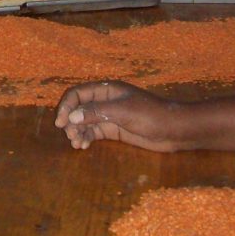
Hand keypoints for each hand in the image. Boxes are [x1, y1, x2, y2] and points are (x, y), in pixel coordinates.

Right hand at [55, 80, 185, 151]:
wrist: (174, 130)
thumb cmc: (150, 115)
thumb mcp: (122, 112)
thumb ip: (96, 113)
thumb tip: (71, 117)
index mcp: (106, 90)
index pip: (78, 94)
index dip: (67, 106)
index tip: (60, 123)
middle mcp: (105, 101)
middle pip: (79, 108)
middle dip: (71, 121)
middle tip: (70, 136)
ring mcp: (109, 116)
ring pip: (85, 122)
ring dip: (77, 132)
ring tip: (77, 144)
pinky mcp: (114, 130)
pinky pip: (94, 132)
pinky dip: (87, 138)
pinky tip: (84, 146)